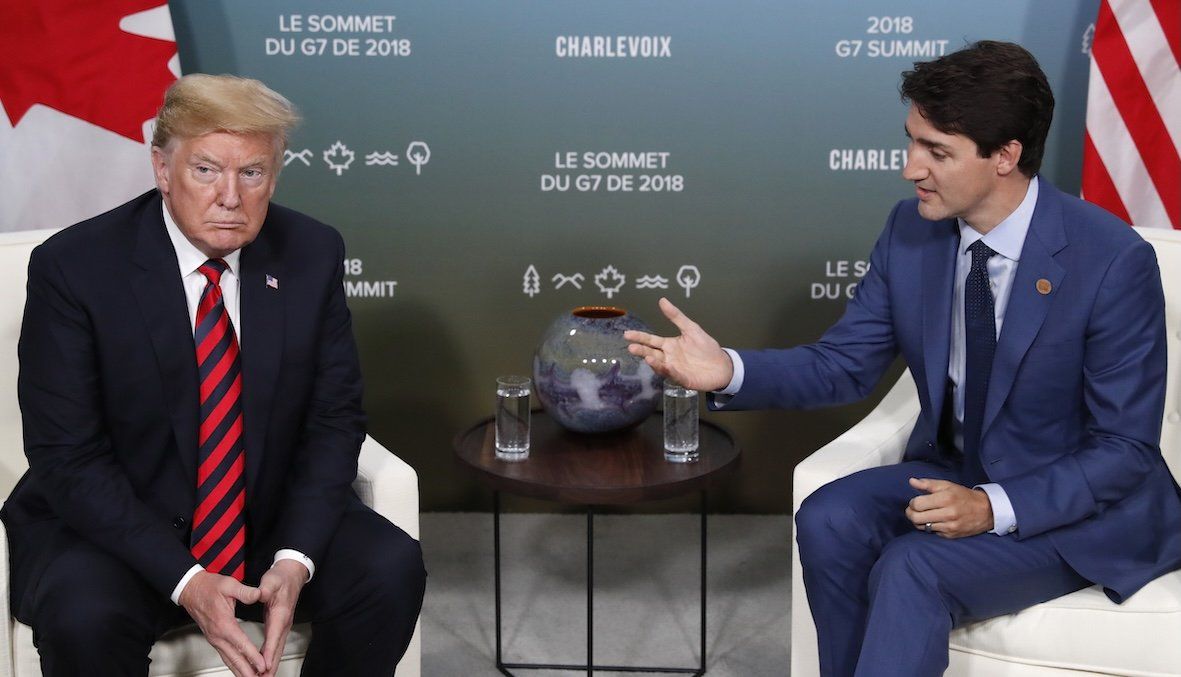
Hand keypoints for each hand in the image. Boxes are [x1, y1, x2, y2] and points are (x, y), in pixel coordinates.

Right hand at [179, 571, 264, 675]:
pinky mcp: (214, 639)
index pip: (240, 643)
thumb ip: (245, 591)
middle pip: (234, 658)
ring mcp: (215, 638)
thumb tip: (258, 594)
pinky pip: (225, 656)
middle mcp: (218, 635)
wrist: (191, 589)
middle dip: (247, 671)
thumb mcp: (229, 584)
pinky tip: (241, 670)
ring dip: (240, 671)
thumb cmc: (209, 587)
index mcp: (224, 623)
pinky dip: (234, 665)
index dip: (252, 656)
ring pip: (229, 660)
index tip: (262, 665)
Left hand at [257, 559, 308, 675]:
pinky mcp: (280, 627)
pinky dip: (270, 658)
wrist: (292, 575)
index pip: (274, 635)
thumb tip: (259, 593)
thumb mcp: (271, 580)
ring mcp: (283, 626)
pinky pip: (275, 646)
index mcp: (280, 613)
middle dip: (270, 666)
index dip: (269, 651)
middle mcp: (283, 622)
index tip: (264, 665)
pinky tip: (264, 665)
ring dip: (271, 665)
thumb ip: (265, 588)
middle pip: (277, 649)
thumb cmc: (281, 578)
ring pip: (277, 650)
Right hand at [624, 297, 733, 391]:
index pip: (651, 341)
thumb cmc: (705, 347)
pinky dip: (671, 372)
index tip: (627, 334)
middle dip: (642, 351)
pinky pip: (676, 375)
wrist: (722, 364)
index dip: (640, 337)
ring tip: (648, 357)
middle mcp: (668, 358)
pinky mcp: (684, 380)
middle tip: (631, 348)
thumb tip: (662, 300)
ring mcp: (675, 370)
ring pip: (661, 366)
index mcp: (669, 346)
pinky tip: (667, 366)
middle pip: (652, 354)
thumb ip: (676, 316)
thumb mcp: (691, 328)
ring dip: (654, 363)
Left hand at [905, 477, 993, 538]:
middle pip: (916, 517)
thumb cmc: (964, 496)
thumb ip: (928, 484)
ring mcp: (949, 526)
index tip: (916, 501)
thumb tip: (911, 481)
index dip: (912, 503)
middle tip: (914, 510)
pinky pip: (932, 532)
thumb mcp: (947, 485)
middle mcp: (948, 514)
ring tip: (924, 515)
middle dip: (911, 513)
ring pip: (922, 527)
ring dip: (919, 521)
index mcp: (945, 498)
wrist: (986, 511)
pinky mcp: (951, 535)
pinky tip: (935, 521)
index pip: (917, 504)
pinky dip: (930, 527)